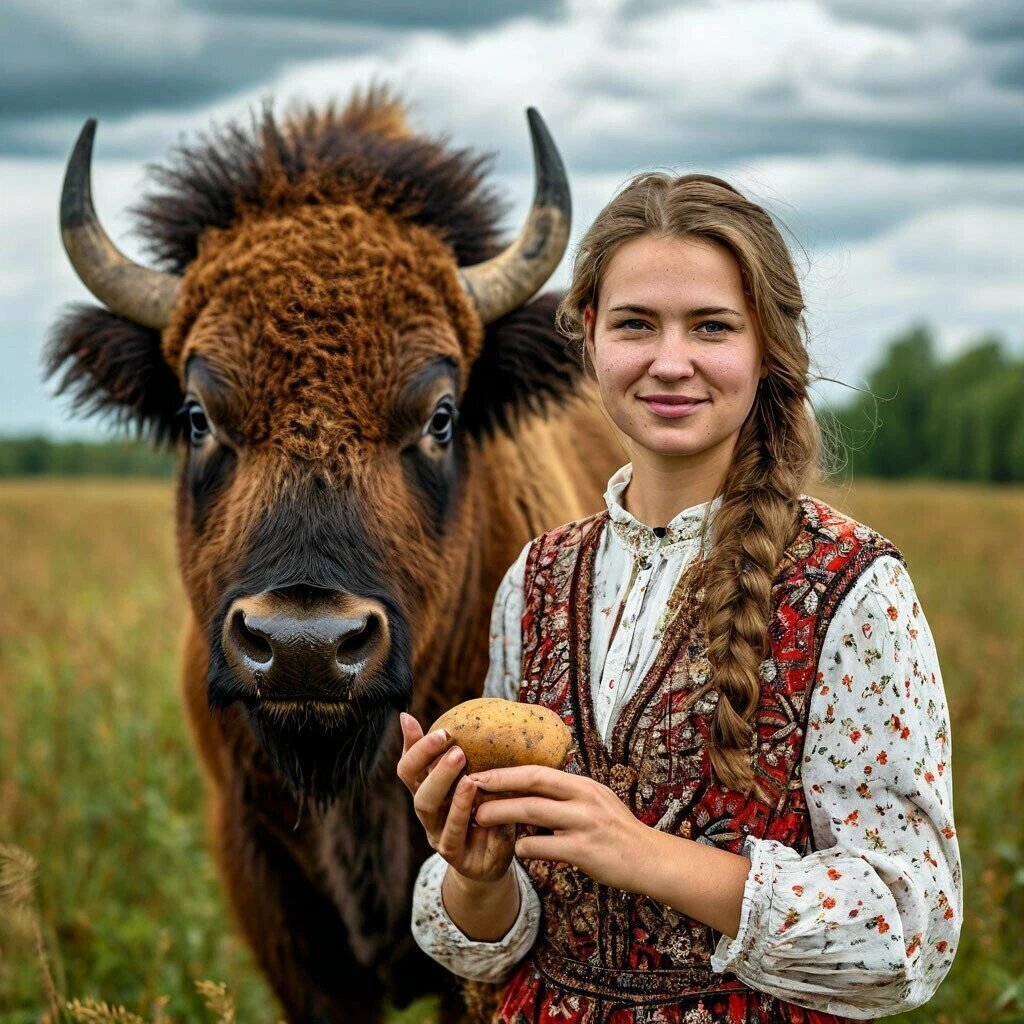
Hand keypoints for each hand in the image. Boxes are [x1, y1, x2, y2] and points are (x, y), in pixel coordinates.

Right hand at [396, 712, 515, 883]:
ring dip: (443, 784)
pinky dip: (463, 813)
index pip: (408, 768)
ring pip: (427, 807)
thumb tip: (456, 720)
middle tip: (451, 744)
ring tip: (464, 769)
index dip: (410, 745)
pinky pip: (452, 835)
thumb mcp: (476, 782)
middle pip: (415, 785)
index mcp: (429, 792)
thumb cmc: (485, 812)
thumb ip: (465, 759)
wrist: (493, 862)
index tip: (415, 721)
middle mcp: (428, 813)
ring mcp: (437, 835)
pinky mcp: (455, 856)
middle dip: (429, 761)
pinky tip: (478, 797)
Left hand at [469, 765, 650, 892]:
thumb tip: (531, 787)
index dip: (506, 771)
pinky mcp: (585, 851)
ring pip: (533, 812)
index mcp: (582, 784)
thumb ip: (566, 794)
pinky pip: (545, 846)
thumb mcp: (594, 801)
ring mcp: (584, 823)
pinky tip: (516, 850)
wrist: (649, 859)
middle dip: (497, 785)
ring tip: (479, 818)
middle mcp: (583, 798)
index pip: (537, 771)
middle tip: (469, 788)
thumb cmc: (617, 831)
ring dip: (502, 813)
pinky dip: (525, 847)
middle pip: (532, 784)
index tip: (481, 773)